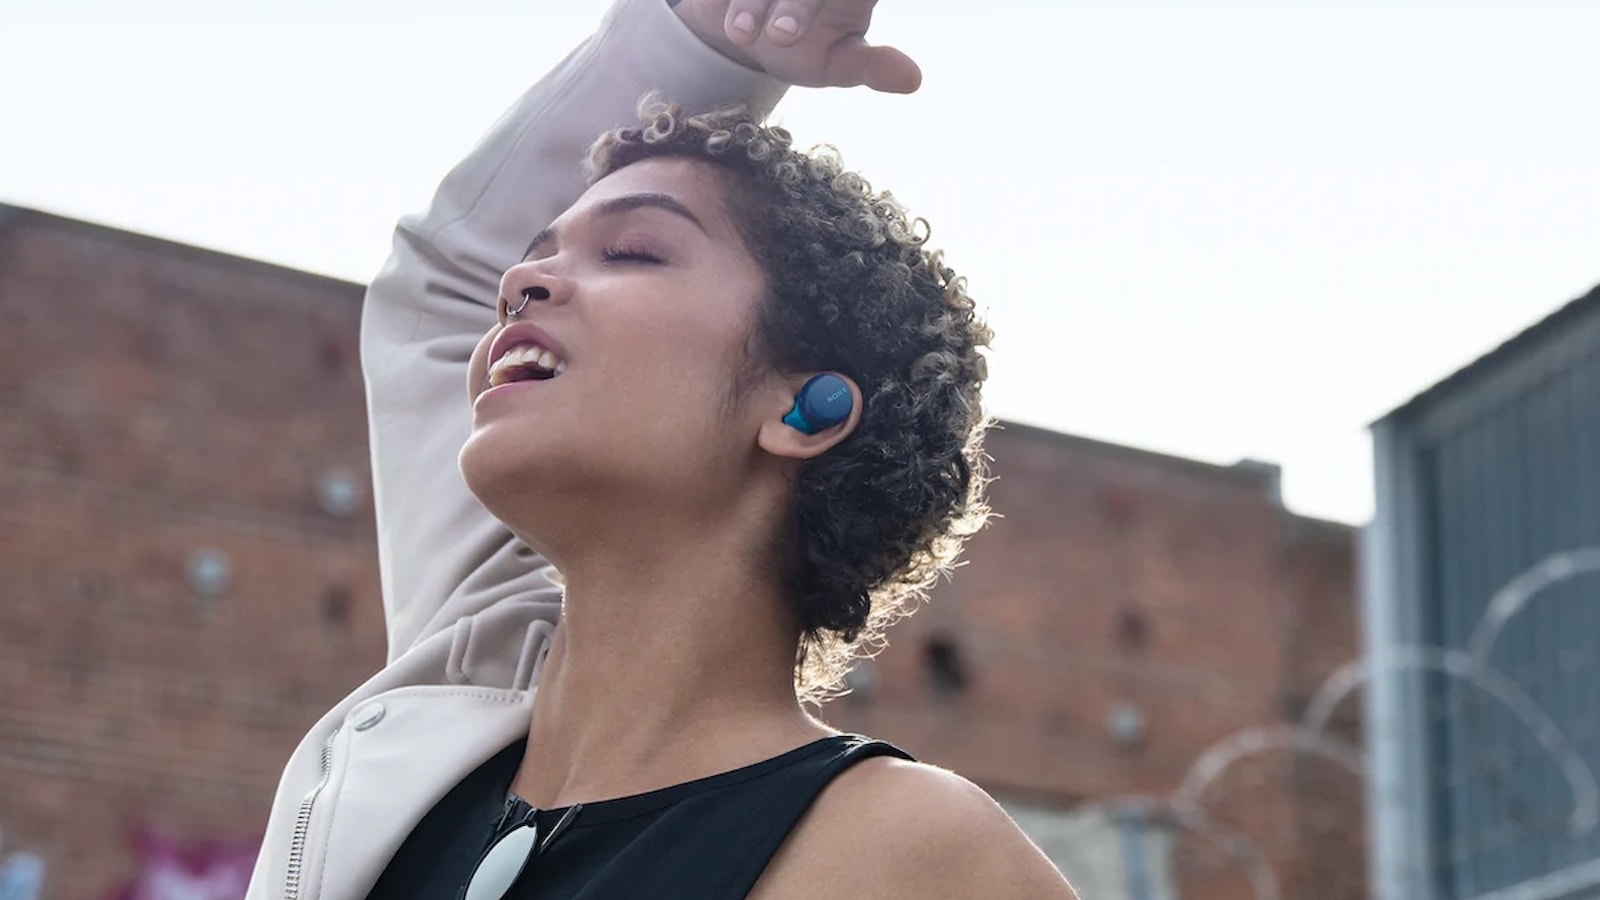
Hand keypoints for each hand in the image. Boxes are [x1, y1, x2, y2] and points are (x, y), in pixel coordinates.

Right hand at [674, 0, 921, 93]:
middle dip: (798, 5)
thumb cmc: (802, 44)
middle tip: (782, 38)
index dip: (827, 10)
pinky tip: (726, 16)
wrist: (744, 29)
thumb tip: (913, 79)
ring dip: (753, 1)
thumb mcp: (837, 61)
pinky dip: (728, 1)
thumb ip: (872, 65)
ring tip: (742, 33)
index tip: (804, 36)